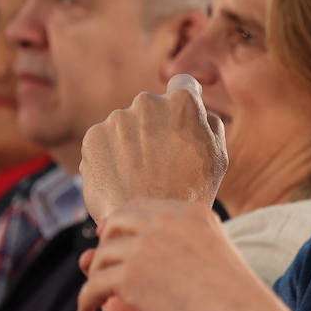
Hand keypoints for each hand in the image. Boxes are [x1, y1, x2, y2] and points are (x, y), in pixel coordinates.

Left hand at [76, 199, 261, 310]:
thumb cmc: (237, 297)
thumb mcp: (221, 253)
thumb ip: (197, 244)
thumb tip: (181, 256)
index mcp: (191, 213)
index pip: (146, 207)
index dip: (126, 220)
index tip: (115, 235)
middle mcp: (165, 222)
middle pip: (119, 222)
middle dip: (105, 241)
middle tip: (98, 262)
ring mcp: (145, 246)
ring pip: (103, 255)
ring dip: (95, 274)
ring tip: (94, 295)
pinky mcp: (130, 274)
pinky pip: (94, 284)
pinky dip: (86, 299)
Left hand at [79, 74, 227, 222]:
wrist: (146, 225)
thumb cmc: (189, 194)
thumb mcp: (218, 158)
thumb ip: (210, 124)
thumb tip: (201, 110)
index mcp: (182, 102)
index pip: (184, 84)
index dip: (184, 99)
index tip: (181, 115)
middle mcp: (147, 102)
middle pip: (152, 107)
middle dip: (156, 126)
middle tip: (161, 161)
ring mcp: (117, 119)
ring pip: (127, 125)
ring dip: (132, 142)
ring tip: (139, 176)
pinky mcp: (92, 137)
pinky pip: (105, 141)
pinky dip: (112, 156)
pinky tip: (122, 179)